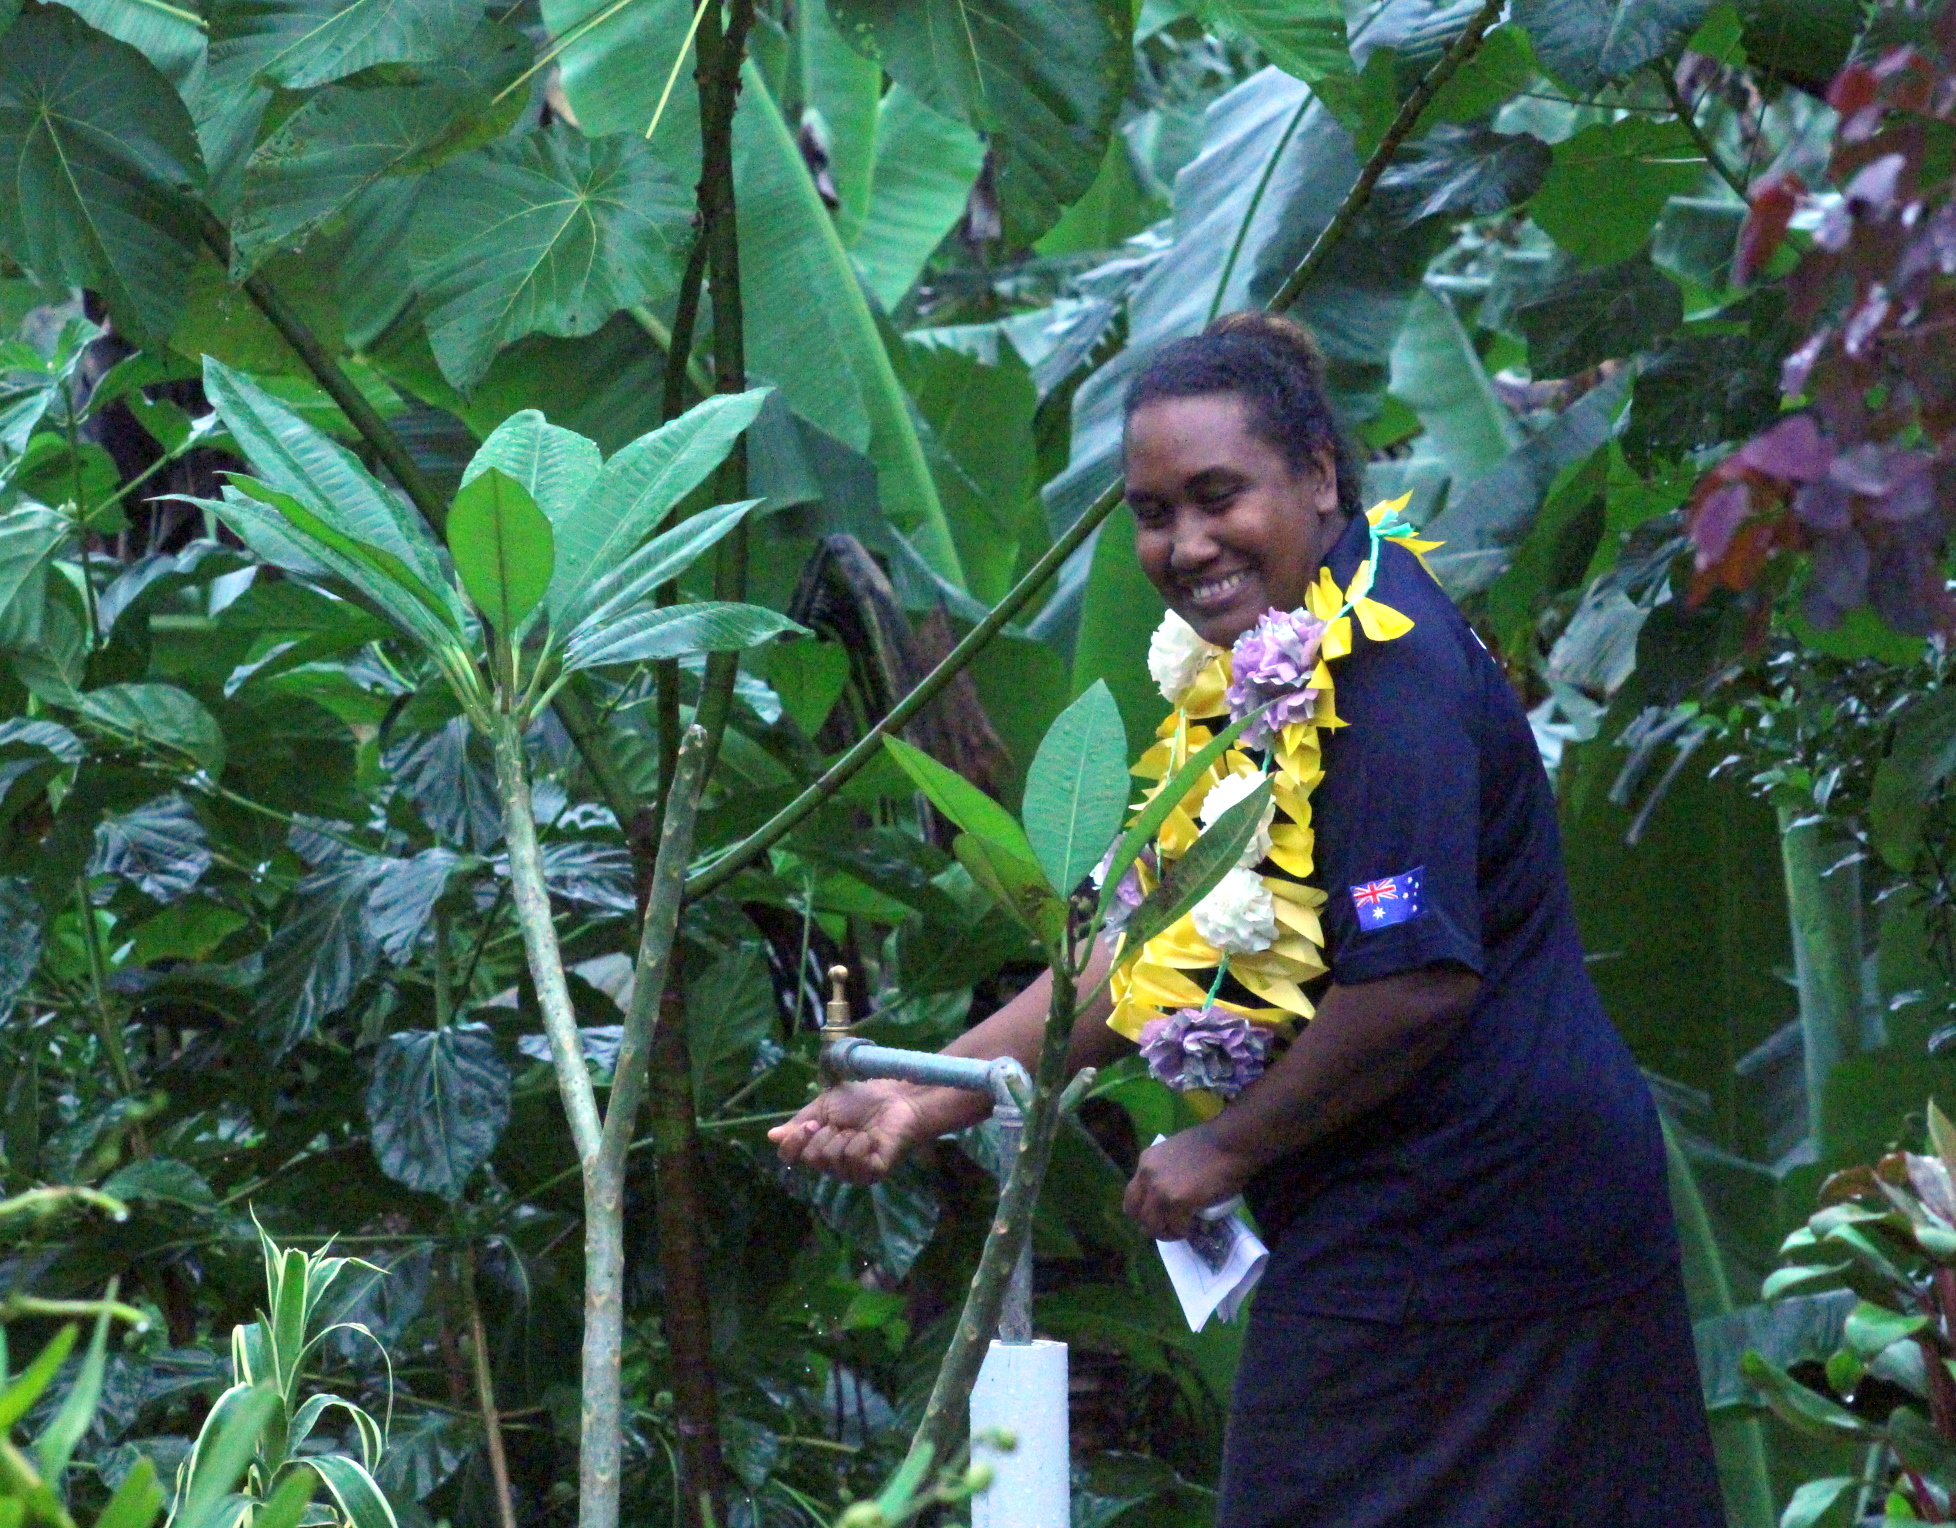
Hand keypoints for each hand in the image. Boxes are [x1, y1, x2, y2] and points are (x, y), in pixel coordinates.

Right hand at [768, 1081, 926, 1183]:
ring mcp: (853, 1172)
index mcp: (818, 1148)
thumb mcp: (824, 1106)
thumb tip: (770, 1136)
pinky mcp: (872, 1173)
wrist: (897, 1097)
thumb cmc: (862, 1100)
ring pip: (831, 1160)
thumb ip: (800, 1122)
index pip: (790, 1158)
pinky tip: (871, 1138)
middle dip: (824, 1135)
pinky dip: (860, 1143)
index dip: (794, 1143)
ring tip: (859, 1129)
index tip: (810, 1124)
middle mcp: (832, 1165)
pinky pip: (853, 1161)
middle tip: (841, 1124)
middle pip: (810, 1159)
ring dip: (844, 1137)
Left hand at [1123, 1127, 1253, 1240]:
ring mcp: (1159, 1189)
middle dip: (1152, 1224)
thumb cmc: (1213, 1145)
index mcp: (1146, 1161)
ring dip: (1169, 1232)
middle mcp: (1146, 1175)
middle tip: (1171, 1227)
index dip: (1145, 1210)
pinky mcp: (1176, 1201)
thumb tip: (1168, 1198)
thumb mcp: (1177, 1154)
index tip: (1161, 1215)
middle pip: (1135, 1213)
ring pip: (1152, 1226)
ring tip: (1185, 1229)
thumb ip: (1166, 1173)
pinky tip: (1196, 1225)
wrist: (1232, 1142)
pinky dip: (1186, 1231)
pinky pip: (1176, 1227)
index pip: (1132, 1196)